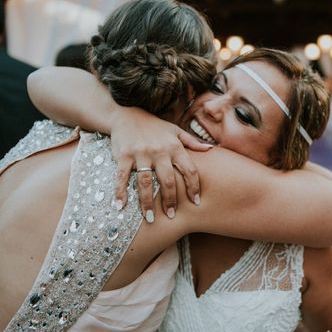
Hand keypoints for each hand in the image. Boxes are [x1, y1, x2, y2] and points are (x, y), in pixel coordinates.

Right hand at [110, 107, 212, 221]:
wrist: (126, 113)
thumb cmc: (154, 125)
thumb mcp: (175, 130)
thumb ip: (192, 141)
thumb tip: (211, 149)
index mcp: (174, 146)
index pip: (189, 169)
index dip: (194, 187)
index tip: (196, 202)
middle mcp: (159, 151)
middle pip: (167, 180)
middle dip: (171, 200)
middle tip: (171, 215)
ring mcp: (140, 154)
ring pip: (144, 182)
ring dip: (147, 202)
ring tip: (150, 218)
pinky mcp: (123, 155)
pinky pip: (122, 177)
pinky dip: (120, 192)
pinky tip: (120, 206)